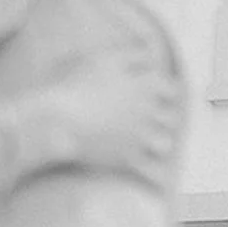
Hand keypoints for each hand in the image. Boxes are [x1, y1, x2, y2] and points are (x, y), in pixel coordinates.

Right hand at [30, 51, 183, 180]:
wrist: (56, 119)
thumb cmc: (75, 85)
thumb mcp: (104, 58)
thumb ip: (131, 53)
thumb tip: (149, 51)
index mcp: (146, 85)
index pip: (170, 88)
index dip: (165, 90)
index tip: (160, 93)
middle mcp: (148, 112)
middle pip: (171, 116)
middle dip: (164, 117)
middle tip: (154, 118)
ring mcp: (139, 137)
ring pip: (165, 142)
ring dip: (160, 142)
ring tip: (152, 143)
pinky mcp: (127, 158)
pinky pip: (150, 170)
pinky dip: (154, 173)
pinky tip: (154, 175)